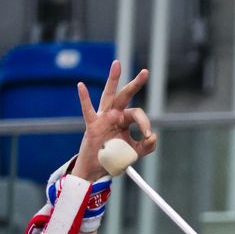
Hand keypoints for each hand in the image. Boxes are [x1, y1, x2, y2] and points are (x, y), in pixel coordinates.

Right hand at [72, 61, 155, 181]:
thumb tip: (154, 136)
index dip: (145, 123)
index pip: (138, 114)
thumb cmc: (114, 157)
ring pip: (109, 95)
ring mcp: (102, 117)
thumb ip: (146, 146)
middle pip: (126, 96)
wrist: (98, 169)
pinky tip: (81, 85)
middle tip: (146, 72)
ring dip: (113, 79)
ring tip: (117, 64)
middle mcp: (114, 114)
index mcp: (124, 120)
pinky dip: (84, 98)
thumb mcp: (134, 152)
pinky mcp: (92, 125)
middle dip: (136, 84)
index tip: (148, 136)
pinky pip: (88, 110)